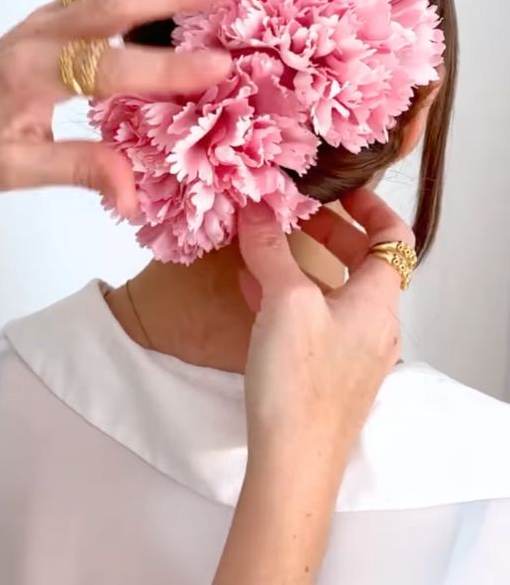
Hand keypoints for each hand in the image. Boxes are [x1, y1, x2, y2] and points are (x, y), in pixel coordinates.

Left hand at [0, 0, 237, 208]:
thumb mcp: (18, 169)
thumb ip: (78, 170)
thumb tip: (133, 196)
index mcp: (32, 77)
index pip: (106, 70)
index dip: (163, 70)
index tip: (218, 66)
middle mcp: (41, 37)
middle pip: (111, 5)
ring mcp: (47, 19)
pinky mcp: (53, 14)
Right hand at [213, 190, 409, 584]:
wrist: (295, 458)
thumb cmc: (300, 381)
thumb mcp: (285, 302)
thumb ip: (271, 251)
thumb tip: (256, 209)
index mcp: (378, 302)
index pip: (394, 240)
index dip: (370, 208)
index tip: (336, 190)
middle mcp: (375, 325)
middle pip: (362, 264)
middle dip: (326, 233)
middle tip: (290, 214)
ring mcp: (352, 352)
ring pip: (334, 293)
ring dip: (304, 264)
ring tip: (264, 246)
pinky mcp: (327, 374)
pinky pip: (316, 320)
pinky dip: (291, 297)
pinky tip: (253, 292)